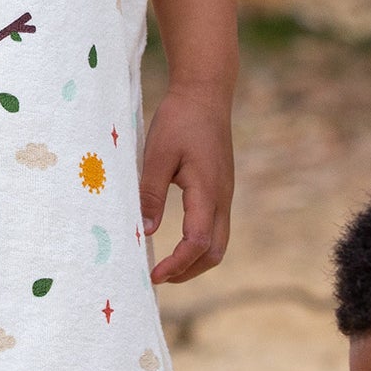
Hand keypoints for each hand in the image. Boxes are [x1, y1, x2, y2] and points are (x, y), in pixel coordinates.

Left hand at [139, 83, 233, 283]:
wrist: (206, 93)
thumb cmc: (179, 119)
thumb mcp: (157, 154)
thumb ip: (151, 193)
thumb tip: (145, 232)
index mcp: (207, 191)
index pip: (197, 243)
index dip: (176, 265)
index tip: (153, 276)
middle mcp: (222, 198)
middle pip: (215, 252)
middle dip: (189, 271)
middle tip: (158, 277)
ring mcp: (225, 194)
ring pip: (219, 242)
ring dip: (195, 261)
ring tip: (167, 266)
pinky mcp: (221, 189)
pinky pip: (216, 227)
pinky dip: (200, 244)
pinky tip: (178, 241)